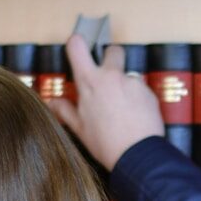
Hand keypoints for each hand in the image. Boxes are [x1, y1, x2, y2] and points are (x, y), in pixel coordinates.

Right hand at [47, 34, 164, 170]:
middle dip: (111, 59)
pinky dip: (138, 100)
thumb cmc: (105, 144)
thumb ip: (65, 111)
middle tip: (108, 80)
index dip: (76, 44)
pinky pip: (141, 91)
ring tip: (123, 111)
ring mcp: (132, 82)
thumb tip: (51, 102)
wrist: (137, 156)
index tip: (78, 50)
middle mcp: (112, 76)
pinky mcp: (148, 93)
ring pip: (128, 75)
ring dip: (125, 86)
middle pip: (113, 50)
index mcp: (90, 82)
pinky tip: (135, 118)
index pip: (77, 45)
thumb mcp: (80, 129)